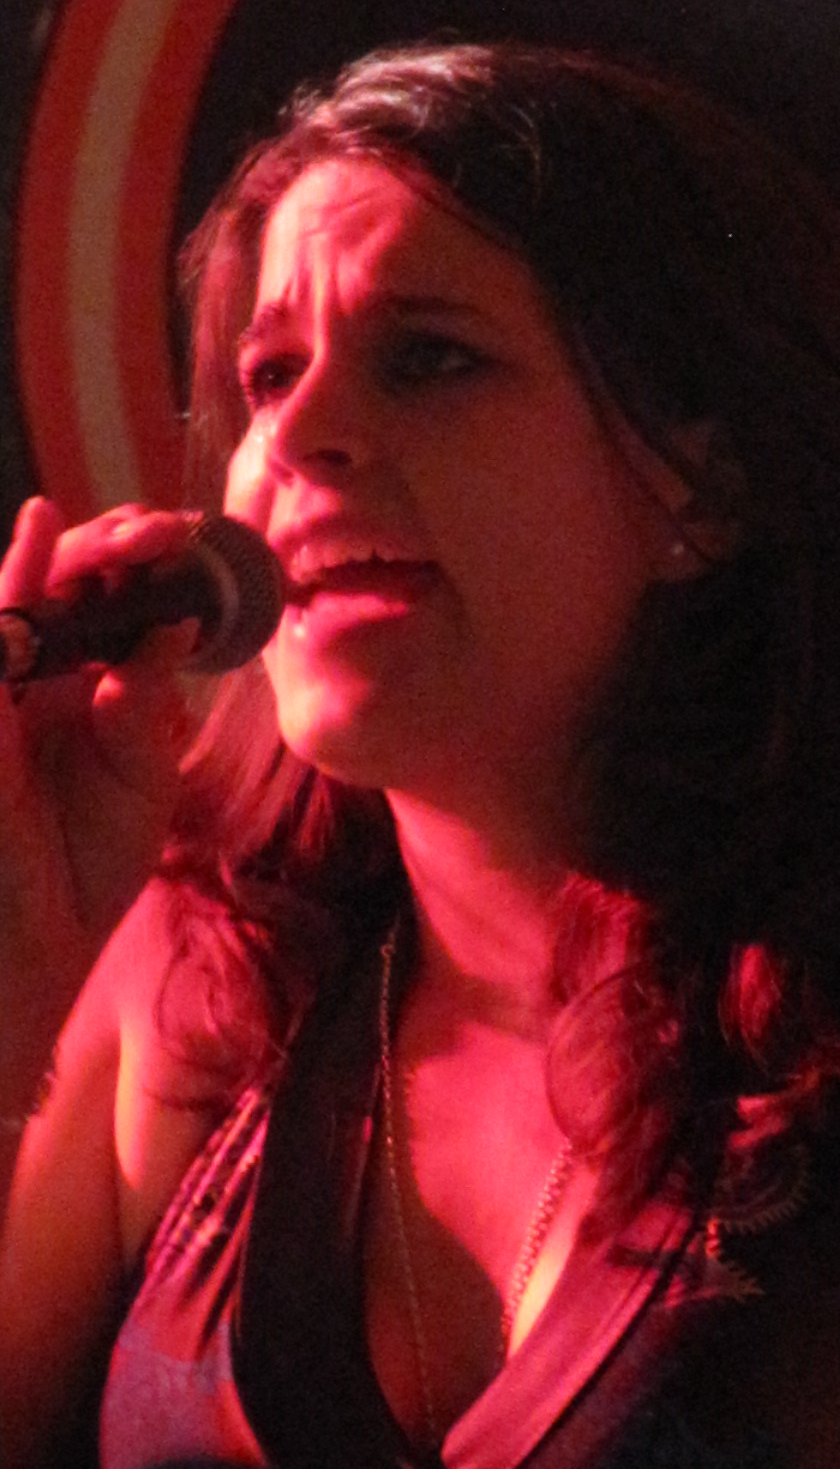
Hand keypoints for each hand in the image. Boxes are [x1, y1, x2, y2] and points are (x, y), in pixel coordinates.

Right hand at [0, 497, 195, 1045]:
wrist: (36, 941)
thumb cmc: (89, 863)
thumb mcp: (144, 775)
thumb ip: (147, 701)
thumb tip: (173, 624)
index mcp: (87, 690)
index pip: (111, 608)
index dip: (147, 569)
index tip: (193, 544)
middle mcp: (39, 679)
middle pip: (68, 587)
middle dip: (115, 550)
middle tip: (167, 532)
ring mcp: (2, 691)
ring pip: (22, 596)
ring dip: (68, 555)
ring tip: (120, 527)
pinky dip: (14, 587)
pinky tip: (40, 532)